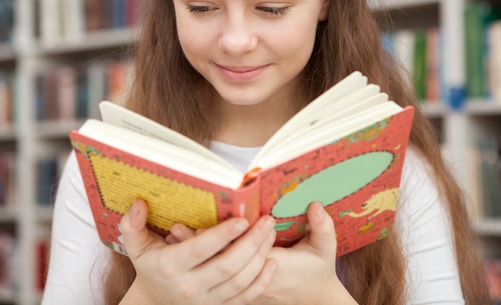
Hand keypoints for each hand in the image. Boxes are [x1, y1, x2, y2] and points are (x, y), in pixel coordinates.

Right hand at [118, 199, 278, 304]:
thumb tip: (139, 203)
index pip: (200, 250)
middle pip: (227, 267)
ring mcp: (206, 301)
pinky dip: (262, 281)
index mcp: (171, 267)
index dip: (222, 236)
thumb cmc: (150, 267)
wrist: (153, 303)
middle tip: (267, 221)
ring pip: (240, 282)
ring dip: (260, 257)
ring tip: (270, 233)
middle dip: (251, 243)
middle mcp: (190, 287)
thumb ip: (132, 225)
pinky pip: (245, 298)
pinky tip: (272, 261)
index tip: (242, 219)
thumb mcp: (136, 247)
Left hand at [167, 202, 357, 304]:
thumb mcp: (325, 248)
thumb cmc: (319, 269)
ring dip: (194, 253)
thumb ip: (324, 228)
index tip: (197, 224)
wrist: (314, 296)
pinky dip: (201, 264)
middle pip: (219, 263)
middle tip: (176, 227)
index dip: (220, 239)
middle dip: (198, 244)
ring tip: (174, 234)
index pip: (239, 253)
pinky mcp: (240, 292)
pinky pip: (213, 278)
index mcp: (276, 267)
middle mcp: (256, 282)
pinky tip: (185, 248)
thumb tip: (316, 204)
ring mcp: (247, 290)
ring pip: (213, 272)